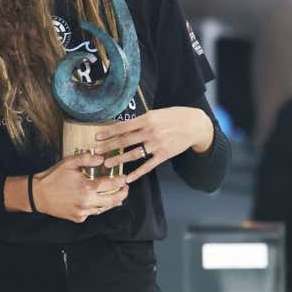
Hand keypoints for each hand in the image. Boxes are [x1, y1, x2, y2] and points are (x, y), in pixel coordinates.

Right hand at [32, 152, 127, 222]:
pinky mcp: (78, 218)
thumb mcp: (69, 163)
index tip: (124, 178)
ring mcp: (83, 212)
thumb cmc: (53, 177)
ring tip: (117, 195)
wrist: (37, 195)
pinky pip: (94, 213)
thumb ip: (87, 158)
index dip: (121, 181)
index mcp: (87, 187)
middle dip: (122, 193)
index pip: (111, 184)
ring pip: (104, 208)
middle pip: (113, 200)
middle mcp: (87, 202)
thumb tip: (102, 158)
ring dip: (113, 202)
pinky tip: (100, 202)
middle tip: (126, 188)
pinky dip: (99, 207)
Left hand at [93, 107, 213, 183]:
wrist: (195, 125)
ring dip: (119, 159)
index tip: (97, 136)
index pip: (123, 126)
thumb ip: (141, 120)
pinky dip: (138, 173)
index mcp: (147, 119)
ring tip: (107, 164)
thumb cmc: (174, 116)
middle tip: (96, 152)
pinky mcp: (163, 155)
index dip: (109, 132)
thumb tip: (123, 126)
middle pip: (125, 141)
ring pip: (134, 154)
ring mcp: (157, 145)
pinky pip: (148, 165)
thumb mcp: (156, 113)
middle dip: (109, 147)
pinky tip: (129, 178)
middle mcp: (150, 132)